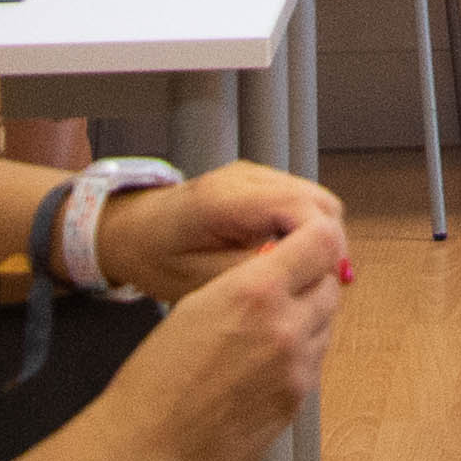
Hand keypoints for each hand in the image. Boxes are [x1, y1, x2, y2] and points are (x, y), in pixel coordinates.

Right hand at [50, 213, 346, 460]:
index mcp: (256, 291)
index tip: (308, 241)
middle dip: (312, 281)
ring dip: (308, 318)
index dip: (316, 237)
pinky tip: (265, 363)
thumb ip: (249, 278)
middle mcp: (285, 326)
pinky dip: (300, 355)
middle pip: (329, 284)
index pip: (321, 242)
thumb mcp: (198, 302)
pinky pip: (314, 363)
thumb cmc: (159, 377)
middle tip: (288, 287)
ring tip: (268, 330)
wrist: (149, 443)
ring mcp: (296, 367)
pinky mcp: (297, 401)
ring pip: (326, 324)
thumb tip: (281, 263)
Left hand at [92, 163, 346, 305]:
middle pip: (320, 202)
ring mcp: (257, 175)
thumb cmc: (157, 257)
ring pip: (318, 201)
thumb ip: (249, 276)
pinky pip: (302, 203)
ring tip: (303, 276)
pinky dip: (307, 231)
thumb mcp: (196, 280)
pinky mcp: (261, 182)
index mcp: (229, 199)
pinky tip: (289, 259)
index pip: (303, 209)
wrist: (133, 230)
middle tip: (316, 286)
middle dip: (327, 245)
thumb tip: (299, 279)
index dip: (324, 246)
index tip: (323, 282)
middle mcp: (249, 176)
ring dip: (319, 239)